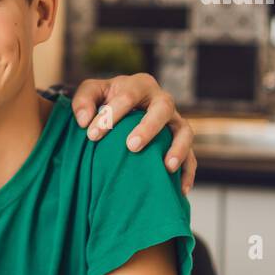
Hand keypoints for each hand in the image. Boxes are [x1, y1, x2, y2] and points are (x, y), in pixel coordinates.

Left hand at [69, 72, 197, 192]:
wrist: (123, 107)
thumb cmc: (105, 99)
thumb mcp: (91, 92)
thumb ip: (83, 101)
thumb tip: (84, 121)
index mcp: (139, 85)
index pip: (127, 96)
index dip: (110, 115)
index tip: (92, 136)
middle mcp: (161, 100)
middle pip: (163, 108)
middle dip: (149, 128)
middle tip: (132, 146)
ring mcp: (175, 121)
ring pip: (185, 131)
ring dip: (178, 149)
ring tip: (167, 167)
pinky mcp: (180, 141)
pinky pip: (192, 156)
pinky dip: (188, 172)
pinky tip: (180, 189)